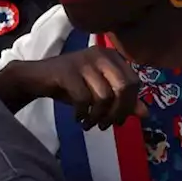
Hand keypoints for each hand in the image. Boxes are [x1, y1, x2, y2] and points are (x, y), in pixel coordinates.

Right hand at [29, 46, 147, 130]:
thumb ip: (123, 100)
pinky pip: (83, 98)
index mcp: (113, 57)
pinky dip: (82, 113)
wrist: (35, 78)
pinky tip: (78, 119)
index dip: (130, 105)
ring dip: (98, 116)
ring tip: (89, 124)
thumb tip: (146, 113)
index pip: (134, 82)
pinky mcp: (67, 71)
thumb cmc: (72, 85)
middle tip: (106, 126)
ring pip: (104, 95)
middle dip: (117, 112)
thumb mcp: (100, 93)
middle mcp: (102, 54)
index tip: (119, 121)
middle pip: (123, 87)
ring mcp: (84, 61)